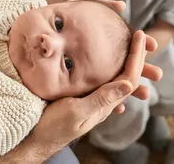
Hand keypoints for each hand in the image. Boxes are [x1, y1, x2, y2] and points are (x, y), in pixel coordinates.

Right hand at [30, 30, 161, 150]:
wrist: (34, 139)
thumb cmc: (52, 127)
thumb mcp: (76, 111)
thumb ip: (101, 98)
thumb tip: (129, 84)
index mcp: (104, 104)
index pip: (129, 77)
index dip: (137, 56)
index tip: (139, 34)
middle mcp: (102, 102)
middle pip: (127, 76)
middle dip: (137, 56)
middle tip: (139, 35)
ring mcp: (91, 100)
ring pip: (114, 78)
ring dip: (124, 61)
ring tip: (128, 46)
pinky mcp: (79, 98)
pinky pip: (98, 79)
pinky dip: (105, 66)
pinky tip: (102, 59)